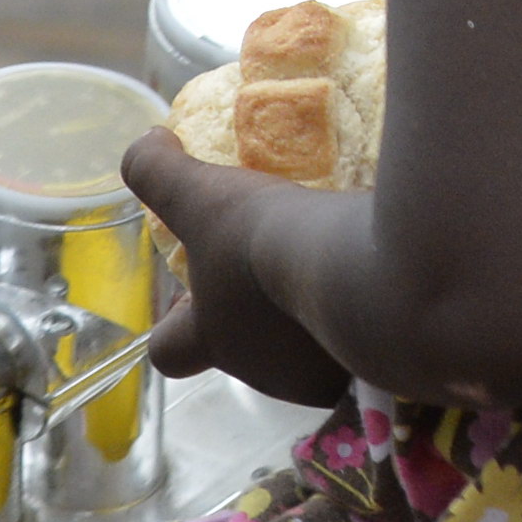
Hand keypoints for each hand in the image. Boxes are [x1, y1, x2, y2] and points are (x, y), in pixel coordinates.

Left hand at [121, 132, 349, 408]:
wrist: (366, 270)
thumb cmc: (269, 245)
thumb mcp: (204, 197)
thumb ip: (161, 172)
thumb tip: (146, 143)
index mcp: (212, 339)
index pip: (167, 353)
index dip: (173, 322)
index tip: (193, 287)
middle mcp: (263, 372)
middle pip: (244, 352)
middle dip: (254, 317)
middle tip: (276, 263)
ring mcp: (322, 378)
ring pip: (305, 353)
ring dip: (311, 319)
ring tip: (332, 264)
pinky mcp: (375, 372)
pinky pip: (361, 349)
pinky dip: (362, 319)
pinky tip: (375, 277)